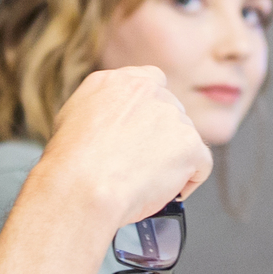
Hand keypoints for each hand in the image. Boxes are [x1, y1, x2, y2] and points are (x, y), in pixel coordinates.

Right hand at [23, 66, 213, 239]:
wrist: (82, 185)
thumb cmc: (71, 163)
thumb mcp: (73, 117)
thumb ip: (102, 109)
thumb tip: (113, 122)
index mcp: (120, 82)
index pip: (153, 84)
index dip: (151, 112)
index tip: (144, 132)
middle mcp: (150, 92)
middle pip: (172, 113)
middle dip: (162, 139)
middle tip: (142, 165)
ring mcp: (173, 117)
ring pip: (185, 140)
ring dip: (173, 161)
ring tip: (145, 182)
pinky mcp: (190, 144)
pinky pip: (201, 165)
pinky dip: (188, 182)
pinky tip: (167, 192)